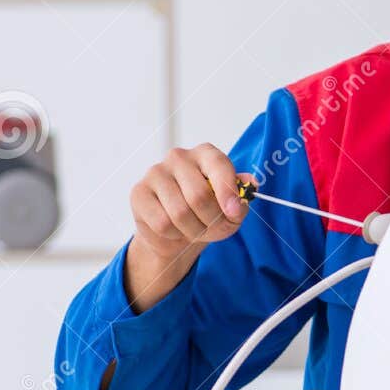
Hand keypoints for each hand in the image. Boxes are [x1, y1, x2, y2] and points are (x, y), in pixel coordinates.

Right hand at [122, 144, 254, 317]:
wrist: (177, 231)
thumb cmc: (208, 212)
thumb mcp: (231, 207)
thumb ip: (242, 197)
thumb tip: (250, 184)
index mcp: (206, 154)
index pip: (218, 165)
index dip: (228, 191)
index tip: (234, 213)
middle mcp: (179, 157)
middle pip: (199, 195)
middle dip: (212, 221)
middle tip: (215, 230)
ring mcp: (156, 172)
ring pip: (180, 213)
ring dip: (194, 231)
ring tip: (196, 231)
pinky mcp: (139, 192)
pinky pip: (162, 223)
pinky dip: (174, 235)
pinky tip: (175, 230)